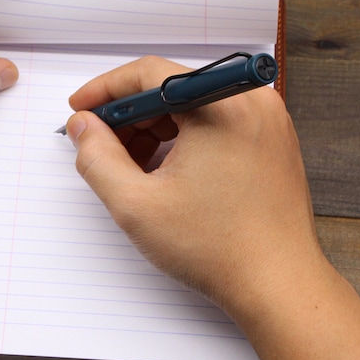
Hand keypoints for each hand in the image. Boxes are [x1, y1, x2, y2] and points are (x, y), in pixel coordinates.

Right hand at [64, 55, 320, 318]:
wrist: (277, 286)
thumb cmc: (221, 249)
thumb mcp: (137, 204)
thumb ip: (97, 158)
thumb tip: (84, 128)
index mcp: (222, 105)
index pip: (149, 74)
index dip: (106, 90)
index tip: (81, 108)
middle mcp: (251, 102)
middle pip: (171, 89)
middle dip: (129, 116)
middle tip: (100, 145)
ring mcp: (266, 121)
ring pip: (191, 107)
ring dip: (153, 130)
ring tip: (133, 170)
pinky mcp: (270, 141)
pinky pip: (215, 123)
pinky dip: (183, 140)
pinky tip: (164, 174)